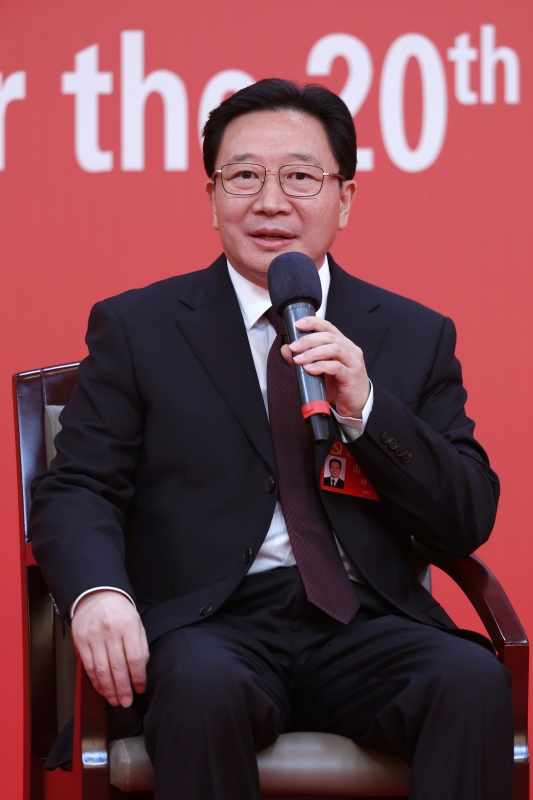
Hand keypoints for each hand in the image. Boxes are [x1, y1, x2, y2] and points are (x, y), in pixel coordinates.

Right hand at [71, 590, 149, 706]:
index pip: (135, 657)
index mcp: (128, 625)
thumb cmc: (119, 611)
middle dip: (123, 688)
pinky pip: (88, 667)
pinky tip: (102, 689)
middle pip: (117, 666)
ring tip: (115, 700)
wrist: (97, 595)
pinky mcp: (81, 642)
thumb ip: (140, 646)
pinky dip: (96, 682)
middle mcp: (110, 631)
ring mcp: (94, 637)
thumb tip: (141, 671)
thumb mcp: (136, 623)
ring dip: (109, 689)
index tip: (140, 689)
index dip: (138, 677)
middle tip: (127, 702)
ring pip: (101, 670)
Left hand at [281, 316, 369, 417]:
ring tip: (298, 360)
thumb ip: (304, 358)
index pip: (329, 327)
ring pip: (333, 349)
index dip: (313, 322)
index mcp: (343, 344)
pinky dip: (321, 366)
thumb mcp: (319, 369)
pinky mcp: (352, 376)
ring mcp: (353, 362)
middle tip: (294, 347)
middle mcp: (350, 350)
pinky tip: (310, 369)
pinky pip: (336, 367)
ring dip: (313, 353)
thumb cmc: (339, 385)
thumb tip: (286, 349)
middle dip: (308, 340)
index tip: (298, 325)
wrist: (355, 404)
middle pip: (329, 337)